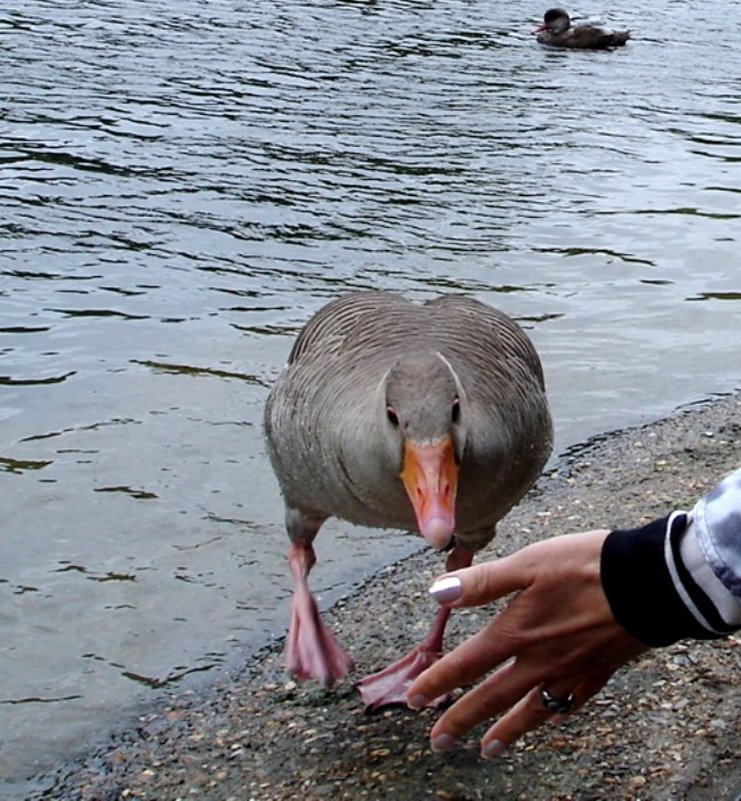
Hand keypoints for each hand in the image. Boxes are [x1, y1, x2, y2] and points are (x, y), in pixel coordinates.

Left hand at [406, 530, 648, 758]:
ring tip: (487, 751)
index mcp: (515, 633)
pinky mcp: (598, 672)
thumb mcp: (526, 564)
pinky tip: (546, 718)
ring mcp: (569, 671)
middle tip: (438, 743)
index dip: (436, 682)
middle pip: (491, 698)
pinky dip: (550, 715)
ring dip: (505, 731)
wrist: (648, 582)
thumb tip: (436, 593)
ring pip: (529, 711)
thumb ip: (481, 583)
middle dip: (461, 720)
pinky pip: (567, 704)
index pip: (465, 665)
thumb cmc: (584, 567)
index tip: (414, 700)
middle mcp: (538, 661)